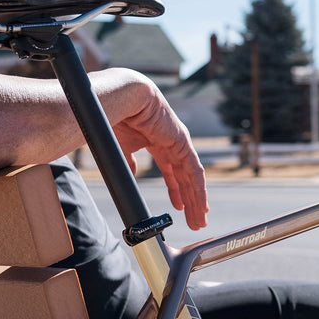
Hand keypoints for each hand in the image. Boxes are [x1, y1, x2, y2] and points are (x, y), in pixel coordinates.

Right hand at [110, 78, 208, 229]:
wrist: (124, 98)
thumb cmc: (118, 116)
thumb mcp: (122, 146)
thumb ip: (128, 161)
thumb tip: (131, 173)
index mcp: (158, 142)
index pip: (172, 171)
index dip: (176, 190)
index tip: (178, 207)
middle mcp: (172, 144)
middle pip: (185, 178)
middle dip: (189, 200)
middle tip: (194, 221)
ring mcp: (180, 143)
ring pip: (192, 178)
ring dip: (196, 200)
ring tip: (199, 220)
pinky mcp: (183, 144)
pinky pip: (194, 171)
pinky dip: (198, 189)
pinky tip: (201, 205)